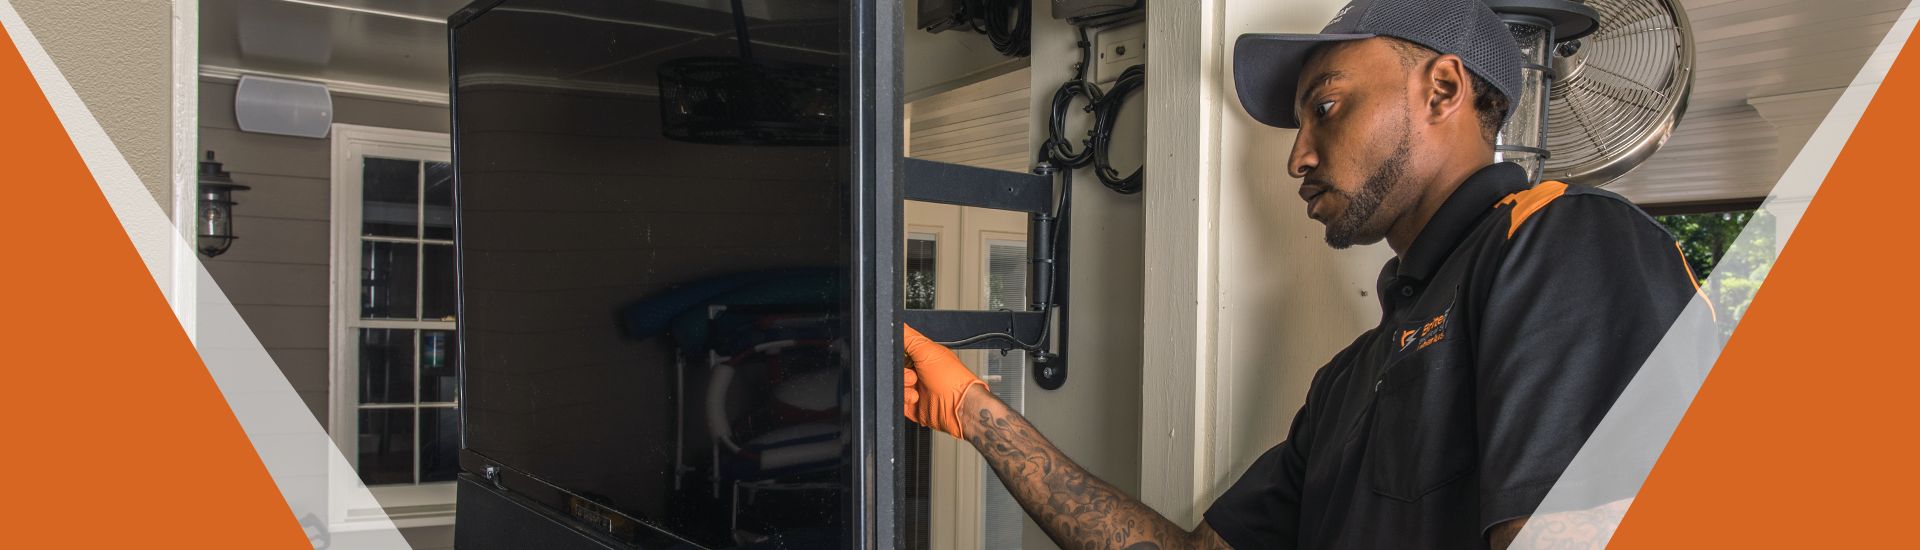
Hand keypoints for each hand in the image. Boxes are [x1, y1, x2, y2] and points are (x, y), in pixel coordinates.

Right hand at [902, 324, 986, 438]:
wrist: (957, 407)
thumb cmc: (953, 379)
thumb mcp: (928, 350)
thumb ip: (910, 337)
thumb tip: (897, 325)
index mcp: (923, 356)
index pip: (901, 350)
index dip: (897, 353)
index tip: (899, 354)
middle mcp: (919, 372)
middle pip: (895, 368)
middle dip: (900, 371)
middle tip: (911, 373)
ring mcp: (915, 389)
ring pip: (894, 385)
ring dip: (903, 385)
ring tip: (915, 386)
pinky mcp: (911, 405)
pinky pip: (897, 400)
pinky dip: (903, 398)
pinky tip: (915, 398)